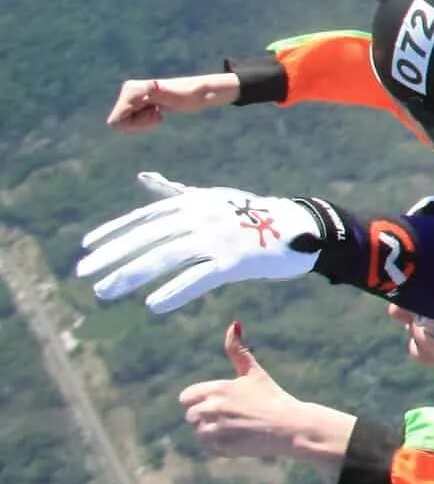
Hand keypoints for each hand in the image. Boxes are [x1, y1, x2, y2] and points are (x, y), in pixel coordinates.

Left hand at [77, 172, 331, 312]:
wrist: (300, 226)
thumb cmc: (251, 215)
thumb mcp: (211, 199)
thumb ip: (175, 193)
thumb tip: (144, 177)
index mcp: (194, 203)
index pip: (145, 218)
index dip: (114, 232)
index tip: (86, 249)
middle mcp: (202, 217)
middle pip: (149, 237)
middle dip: (113, 256)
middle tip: (84, 275)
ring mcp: (220, 238)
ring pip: (167, 257)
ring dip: (131, 275)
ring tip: (105, 291)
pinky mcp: (237, 261)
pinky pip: (201, 278)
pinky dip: (176, 291)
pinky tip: (154, 305)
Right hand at [106, 74, 240, 133]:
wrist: (199, 92)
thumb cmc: (190, 96)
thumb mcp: (176, 97)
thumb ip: (161, 93)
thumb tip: (151, 85)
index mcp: (132, 89)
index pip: (115, 121)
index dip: (134, 125)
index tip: (156, 114)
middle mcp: (128, 90)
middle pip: (117, 123)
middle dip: (137, 126)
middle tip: (159, 115)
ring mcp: (131, 96)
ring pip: (123, 124)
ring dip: (141, 124)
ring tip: (158, 113)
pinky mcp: (136, 102)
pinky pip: (129, 122)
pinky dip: (143, 123)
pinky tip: (157, 113)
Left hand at [180, 323, 353, 466]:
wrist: (292, 426)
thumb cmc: (273, 397)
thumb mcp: (254, 373)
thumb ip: (237, 351)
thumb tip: (233, 324)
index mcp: (218, 389)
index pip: (186, 397)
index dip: (199, 399)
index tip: (218, 401)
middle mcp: (213, 409)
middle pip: (191, 416)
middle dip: (207, 416)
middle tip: (232, 415)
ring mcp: (216, 430)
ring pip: (199, 433)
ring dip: (213, 432)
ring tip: (237, 427)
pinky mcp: (221, 448)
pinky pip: (209, 448)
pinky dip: (220, 446)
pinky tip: (240, 439)